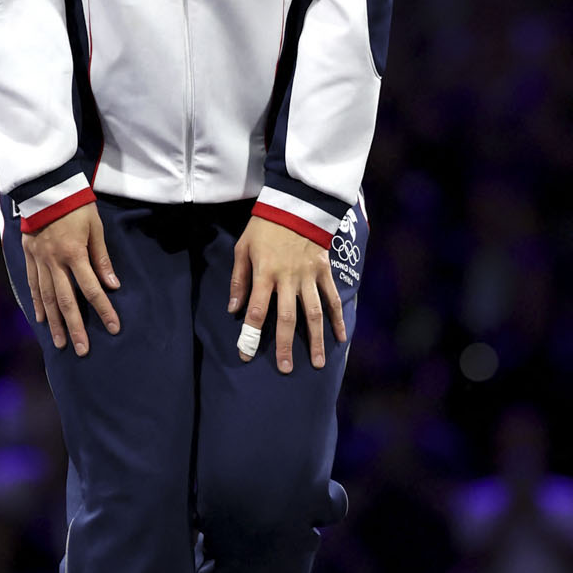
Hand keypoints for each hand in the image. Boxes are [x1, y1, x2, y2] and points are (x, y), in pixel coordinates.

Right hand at [23, 203, 119, 354]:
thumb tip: (112, 285)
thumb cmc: (76, 205)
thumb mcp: (95, 228)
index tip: (113, 327)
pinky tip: (42, 319)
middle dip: (75, 327)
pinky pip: (33, 285)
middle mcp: (54, 261)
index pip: (92, 289)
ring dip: (55, 323)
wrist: (45, 188)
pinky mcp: (29, 257)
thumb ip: (102, 258)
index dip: (103, 310)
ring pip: (47, 298)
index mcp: (73, 253)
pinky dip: (38, 304)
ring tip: (61, 342)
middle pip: (66, 301)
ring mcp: (39, 260)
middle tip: (82, 350)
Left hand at [229, 216, 345, 373]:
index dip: (250, 334)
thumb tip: (233, 309)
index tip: (246, 354)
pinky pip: (332, 298)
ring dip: (315, 339)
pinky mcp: (324, 271)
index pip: (256, 310)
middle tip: (286, 369)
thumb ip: (239, 279)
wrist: (297, 203)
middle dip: (285, 346)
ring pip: (313, 313)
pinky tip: (340, 338)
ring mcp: (309, 276)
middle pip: (286, 318)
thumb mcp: (243, 248)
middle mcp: (288, 278)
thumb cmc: (265, 226)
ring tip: (318, 362)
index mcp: (265, 273)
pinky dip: (337, 318)